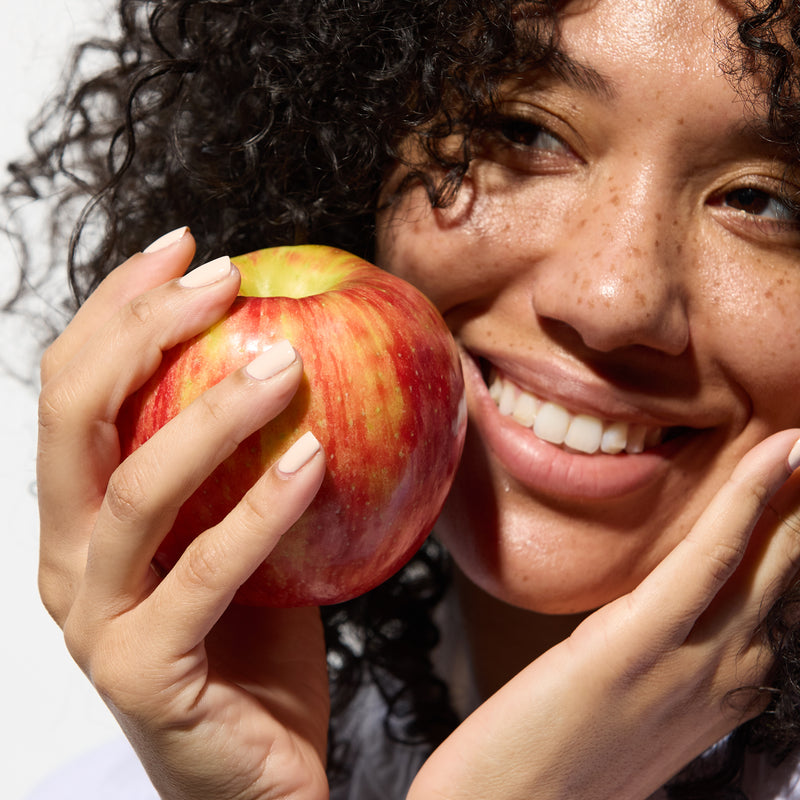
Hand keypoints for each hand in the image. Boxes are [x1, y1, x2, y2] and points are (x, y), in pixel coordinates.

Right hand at [37, 230, 329, 799]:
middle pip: (75, 416)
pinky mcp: (140, 675)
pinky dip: (258, 508)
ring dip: (209, 411)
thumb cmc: (256, 643)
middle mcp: (67, 559)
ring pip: (131, 489)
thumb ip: (244, 458)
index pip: (77, 388)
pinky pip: (201, 573)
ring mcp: (94, 621)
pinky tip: (314, 457)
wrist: (256, 774)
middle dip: (143, 331)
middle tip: (223, 280)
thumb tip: (295, 353)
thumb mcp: (246, 531)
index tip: (187, 247)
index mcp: (82, 516)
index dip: (118, 306)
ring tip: (284, 362)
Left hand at [410, 430, 799, 799]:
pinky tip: (773, 457)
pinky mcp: (638, 641)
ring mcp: (692, 662)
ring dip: (794, 496)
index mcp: (725, 692)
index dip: (794, 544)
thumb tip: (669, 616)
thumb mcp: (638, 715)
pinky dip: (748, 501)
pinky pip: (710, 558)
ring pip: (764, 562)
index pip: (775, 603)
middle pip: (784, 577)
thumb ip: (669, 668)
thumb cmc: (563, 763)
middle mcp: (729, 677)